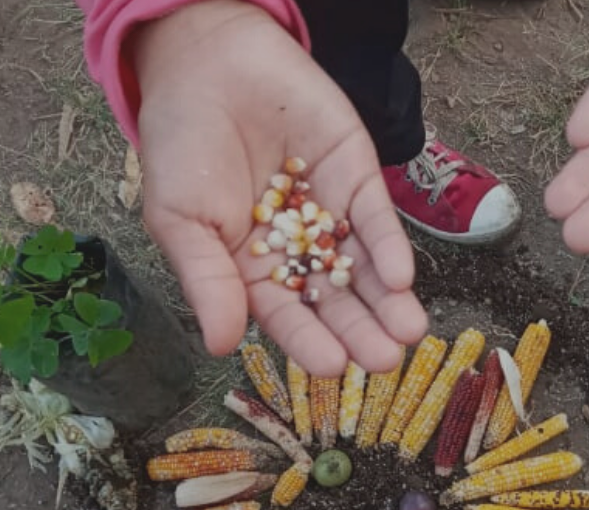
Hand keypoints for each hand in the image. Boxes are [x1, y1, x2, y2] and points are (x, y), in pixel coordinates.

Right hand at [132, 0, 426, 375]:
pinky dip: (390, 247)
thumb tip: (220, 344)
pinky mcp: (357, 178)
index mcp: (251, 272)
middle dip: (362, 332)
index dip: (310, 342)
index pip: (287, 316)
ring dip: (389, 301)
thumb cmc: (179, 144)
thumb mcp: (179, 218)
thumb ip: (206, 279)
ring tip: (409, 331)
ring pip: (365, 268)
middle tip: (386, 360)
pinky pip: (376, 219)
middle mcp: (298, 252)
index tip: (332, 367)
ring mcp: (331, 216)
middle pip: (336, 301)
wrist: (205, 63)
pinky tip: (402, 277)